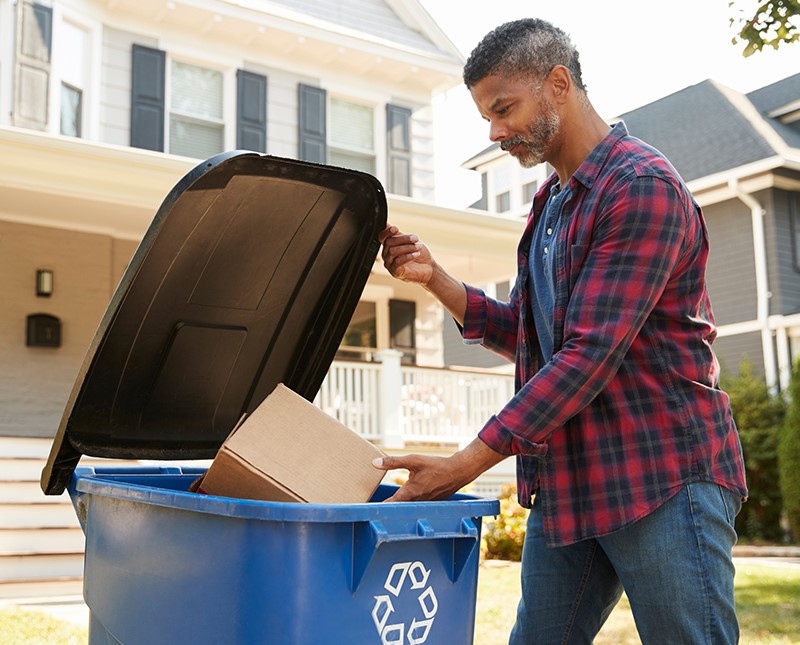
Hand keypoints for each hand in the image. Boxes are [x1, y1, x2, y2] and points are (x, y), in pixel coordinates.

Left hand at [372, 438, 506, 501]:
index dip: (377, 507)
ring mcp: (423, 504)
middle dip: (386, 507)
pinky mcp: (429, 502)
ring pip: (407, 507)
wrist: (458, 471)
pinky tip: (406, 498)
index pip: (389, 505)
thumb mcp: (413, 460)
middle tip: (370, 507)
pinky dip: (409, 503)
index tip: (365, 509)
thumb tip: (374, 463)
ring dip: (398, 506)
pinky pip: (415, 505)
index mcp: (409, 493)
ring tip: (385, 504)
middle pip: (397, 508)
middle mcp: (415, 502)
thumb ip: (393, 462)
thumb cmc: (435, 465)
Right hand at [378, 224, 434, 285]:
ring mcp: (389, 264)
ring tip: (418, 247)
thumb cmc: (420, 254)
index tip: (396, 229)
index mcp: (389, 246)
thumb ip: (398, 234)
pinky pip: (397, 262)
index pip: (382, 237)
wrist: (429, 268)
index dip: (387, 232)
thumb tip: (387, 224)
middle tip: (416, 238)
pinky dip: (408, 256)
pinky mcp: (395, 272)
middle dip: (404, 239)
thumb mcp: (410, 241)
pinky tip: (416, 254)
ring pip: (393, 251)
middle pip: (389, 242)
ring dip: (407, 247)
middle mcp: (387, 254)